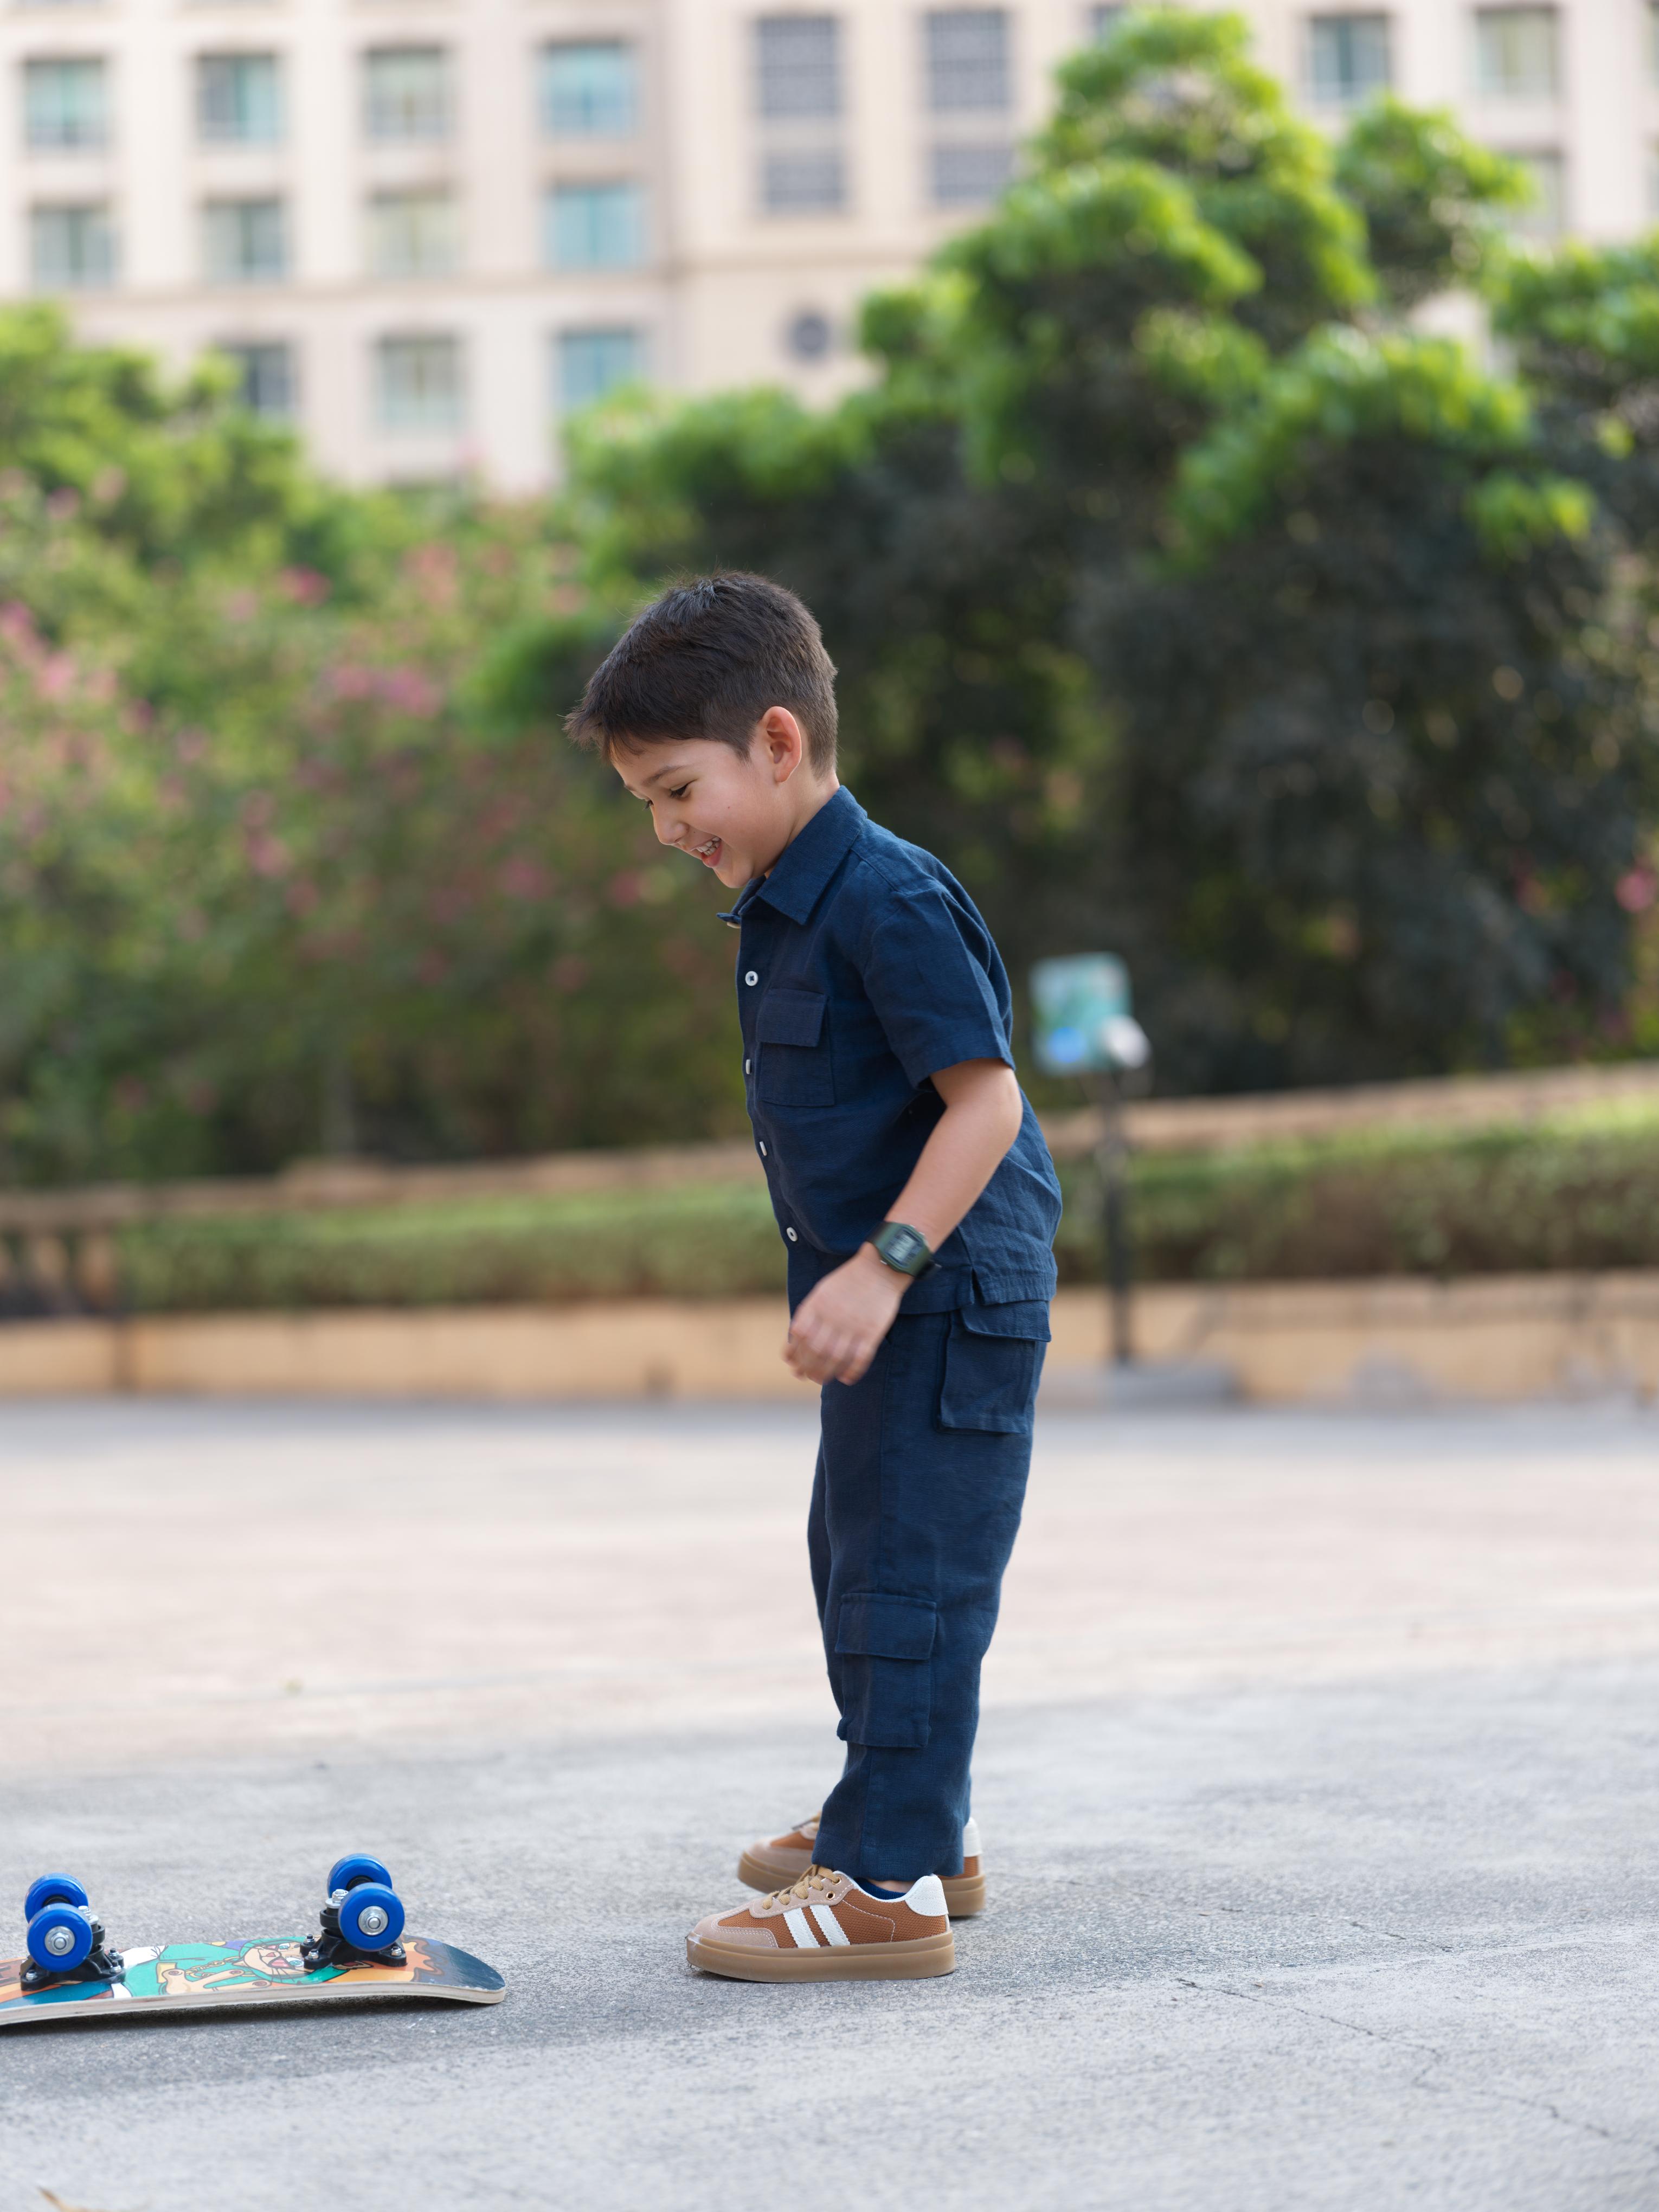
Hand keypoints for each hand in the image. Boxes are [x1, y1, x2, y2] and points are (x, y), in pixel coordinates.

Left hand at [785, 1246, 905, 1385]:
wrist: (879, 1268)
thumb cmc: (847, 1281)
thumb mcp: (822, 1290)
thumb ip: (810, 1313)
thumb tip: (796, 1338)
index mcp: (818, 1303)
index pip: (798, 1334)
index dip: (793, 1353)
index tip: (792, 1363)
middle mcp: (834, 1315)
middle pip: (815, 1351)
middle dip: (806, 1368)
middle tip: (804, 1375)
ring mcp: (853, 1325)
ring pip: (835, 1358)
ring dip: (825, 1373)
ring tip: (820, 1379)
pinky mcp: (872, 1332)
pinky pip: (860, 1358)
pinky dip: (852, 1372)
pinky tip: (846, 1378)